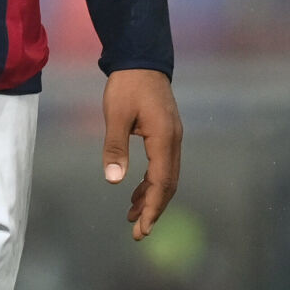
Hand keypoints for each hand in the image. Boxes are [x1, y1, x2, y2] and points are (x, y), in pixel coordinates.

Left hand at [100, 68, 181, 240]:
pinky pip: (162, 165)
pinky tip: (136, 189)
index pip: (162, 182)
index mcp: (164, 139)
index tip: (143, 229)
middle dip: (154, 209)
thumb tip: (115, 181)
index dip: (153, 208)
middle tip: (138, 232)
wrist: (141, 58)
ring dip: (152, 197)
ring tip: (133, 216)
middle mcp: (174, 141)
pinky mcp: (166, 133)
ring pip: (167, 176)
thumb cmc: (127, 85)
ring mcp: (173, 137)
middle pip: (168, 184)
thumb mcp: (116, 115)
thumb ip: (115, 148)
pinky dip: (151, 181)